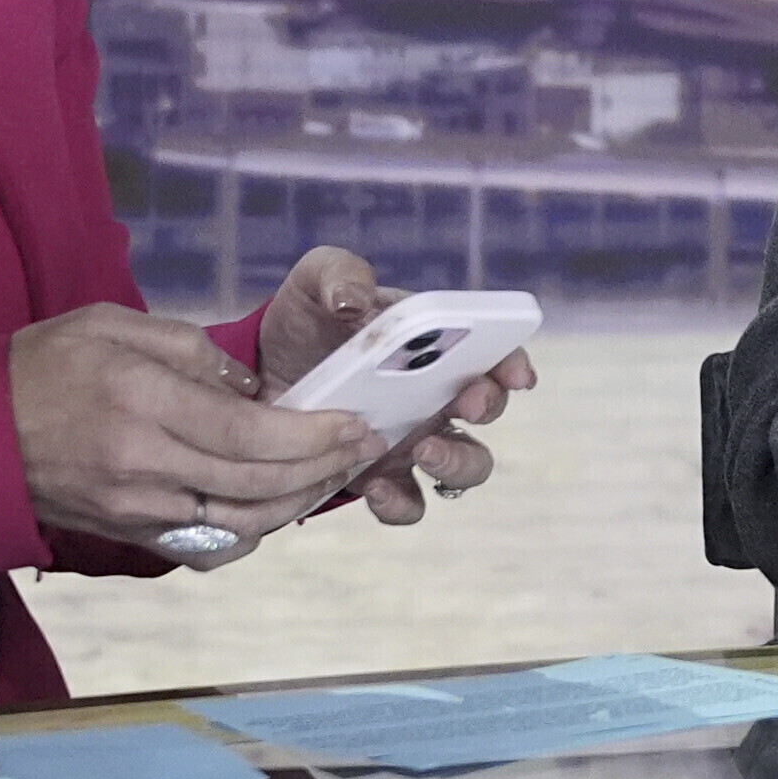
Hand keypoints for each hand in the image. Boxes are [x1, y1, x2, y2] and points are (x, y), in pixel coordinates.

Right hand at [13, 306, 381, 559]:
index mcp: (140, 404)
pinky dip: (253, 532)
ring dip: (298, 502)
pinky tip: (276, 505)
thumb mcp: (113, 326)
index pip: (247, 431)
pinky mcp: (129, 535)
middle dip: (321, 465)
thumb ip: (190, 351)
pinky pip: (208, 547)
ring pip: (242, 522)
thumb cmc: (43, 366)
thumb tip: (254, 389)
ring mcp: (136, 511)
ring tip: (331, 472)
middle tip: (360, 443)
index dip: (311, 433)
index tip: (354, 422)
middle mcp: (142, 466)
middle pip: (257, 481)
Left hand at [246, 247, 535, 528]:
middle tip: (466, 404)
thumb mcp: (313, 285)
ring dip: (456, 462)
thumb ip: (337, 274)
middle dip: (488, 407)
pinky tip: (375, 487)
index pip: (493, 351)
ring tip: (424, 451)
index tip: (515, 373)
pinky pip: (408, 504)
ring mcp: (414, 442)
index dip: (512, 362)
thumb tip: (354, 300)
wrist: (261, 375)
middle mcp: (437, 396)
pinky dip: (399, 503)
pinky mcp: (381, 478)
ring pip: (466, 466)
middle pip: (489, 410)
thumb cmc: (304, 324)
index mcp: (436, 345)